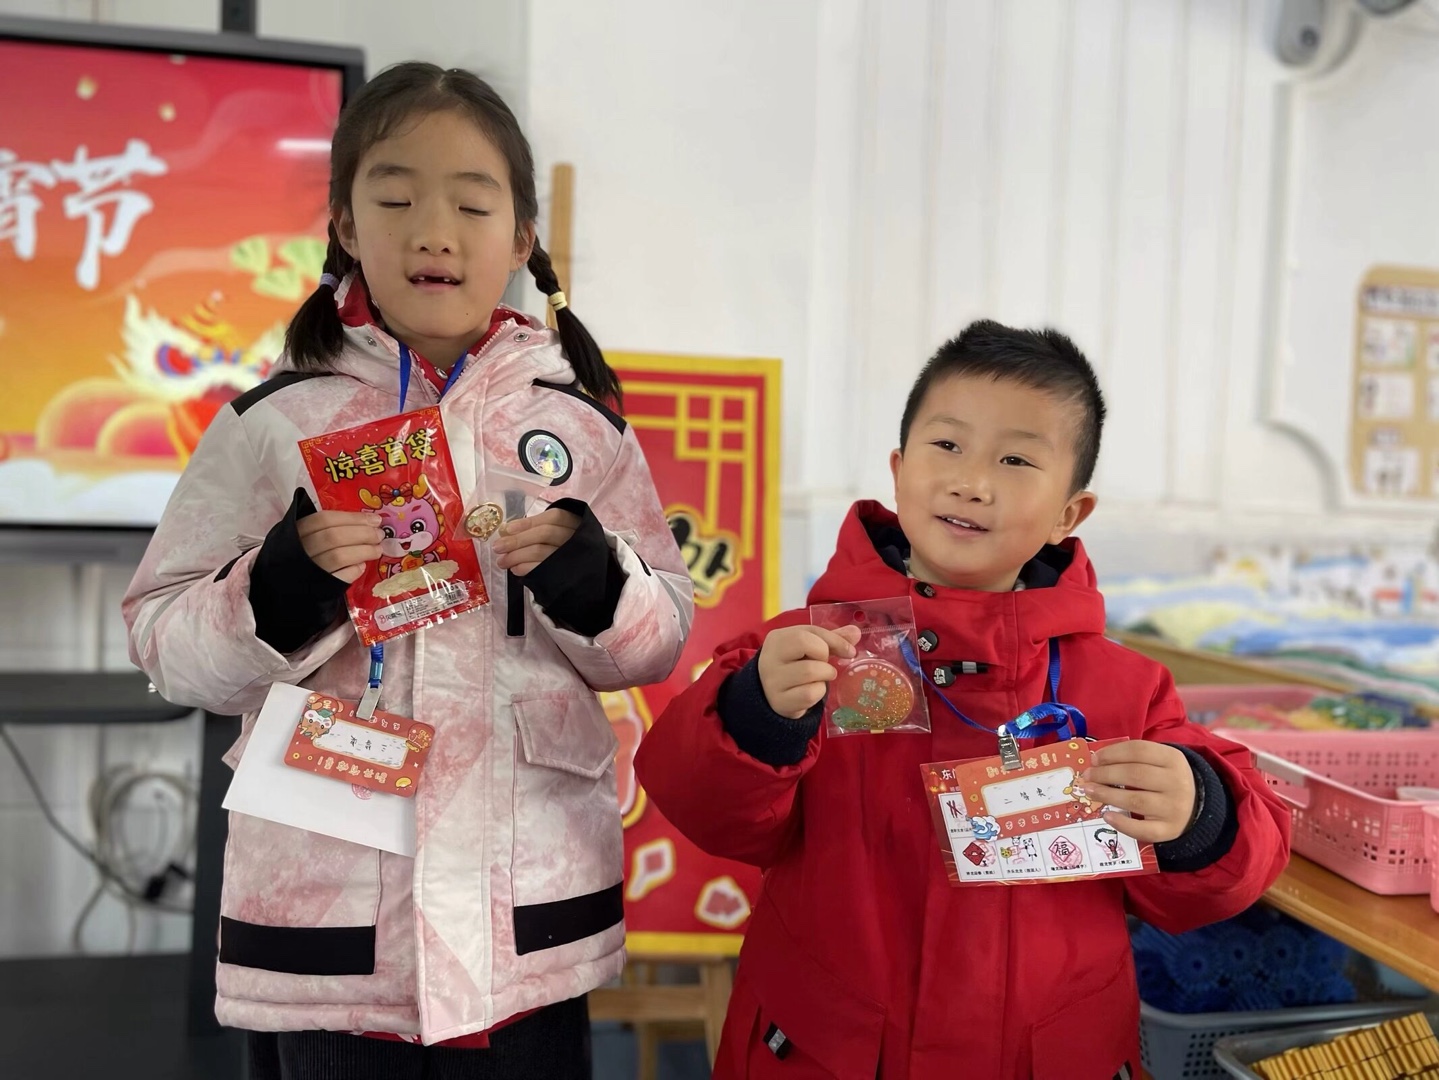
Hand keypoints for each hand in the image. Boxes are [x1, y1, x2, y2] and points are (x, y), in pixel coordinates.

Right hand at [298, 510, 384, 583]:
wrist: (287, 587)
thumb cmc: (304, 555)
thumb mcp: (308, 536)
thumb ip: (331, 528)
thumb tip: (369, 521)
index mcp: (296, 532)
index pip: (324, 519)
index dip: (353, 518)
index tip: (375, 519)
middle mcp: (300, 550)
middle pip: (333, 537)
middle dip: (362, 534)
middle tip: (380, 535)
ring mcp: (308, 570)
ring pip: (338, 557)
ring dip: (363, 551)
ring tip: (377, 550)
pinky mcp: (317, 589)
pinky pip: (339, 578)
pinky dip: (354, 570)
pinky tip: (361, 566)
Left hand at [493, 507, 581, 574]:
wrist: (587, 575)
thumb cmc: (564, 547)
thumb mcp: (559, 531)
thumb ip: (538, 528)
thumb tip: (506, 531)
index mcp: (574, 522)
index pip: (553, 518)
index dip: (529, 522)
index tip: (508, 528)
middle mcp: (575, 538)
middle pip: (545, 534)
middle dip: (517, 540)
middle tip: (497, 547)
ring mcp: (570, 557)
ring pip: (540, 552)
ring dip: (516, 556)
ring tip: (502, 561)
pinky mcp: (564, 574)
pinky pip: (540, 569)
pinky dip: (524, 568)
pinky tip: (515, 569)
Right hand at [757, 624, 862, 719]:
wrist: (772, 696)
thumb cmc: (794, 666)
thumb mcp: (809, 648)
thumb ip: (831, 639)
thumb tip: (855, 632)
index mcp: (777, 638)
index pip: (810, 631)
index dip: (835, 640)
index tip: (849, 651)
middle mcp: (770, 657)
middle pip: (805, 644)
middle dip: (824, 655)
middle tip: (824, 663)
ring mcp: (772, 681)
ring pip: (810, 671)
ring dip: (825, 675)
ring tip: (821, 677)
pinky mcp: (780, 701)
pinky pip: (809, 694)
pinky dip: (819, 692)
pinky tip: (813, 691)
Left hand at [1075, 741, 1195, 843]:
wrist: (1197, 807)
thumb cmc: (1167, 779)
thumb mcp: (1159, 761)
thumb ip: (1133, 758)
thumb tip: (1096, 761)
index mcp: (1173, 759)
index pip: (1138, 750)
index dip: (1112, 753)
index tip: (1094, 759)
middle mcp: (1177, 782)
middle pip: (1134, 774)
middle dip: (1105, 774)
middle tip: (1087, 776)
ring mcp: (1174, 808)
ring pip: (1135, 800)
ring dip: (1107, 794)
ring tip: (1089, 791)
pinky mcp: (1169, 830)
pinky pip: (1143, 829)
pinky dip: (1122, 823)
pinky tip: (1107, 816)